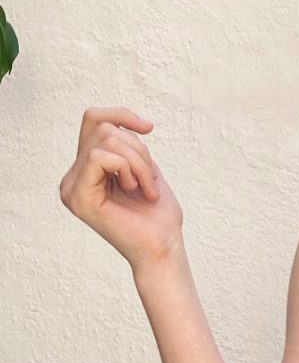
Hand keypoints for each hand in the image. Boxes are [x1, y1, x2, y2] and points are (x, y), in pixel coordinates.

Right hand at [59, 106, 184, 271]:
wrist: (164, 247)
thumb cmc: (158, 216)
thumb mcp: (144, 168)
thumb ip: (124, 145)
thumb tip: (116, 121)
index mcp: (86, 170)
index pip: (93, 120)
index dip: (121, 115)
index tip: (148, 128)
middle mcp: (73, 177)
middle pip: (102, 128)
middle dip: (138, 148)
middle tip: (149, 179)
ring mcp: (72, 187)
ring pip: (105, 140)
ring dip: (138, 161)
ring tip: (145, 188)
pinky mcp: (78, 197)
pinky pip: (99, 157)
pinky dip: (128, 168)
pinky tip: (136, 190)